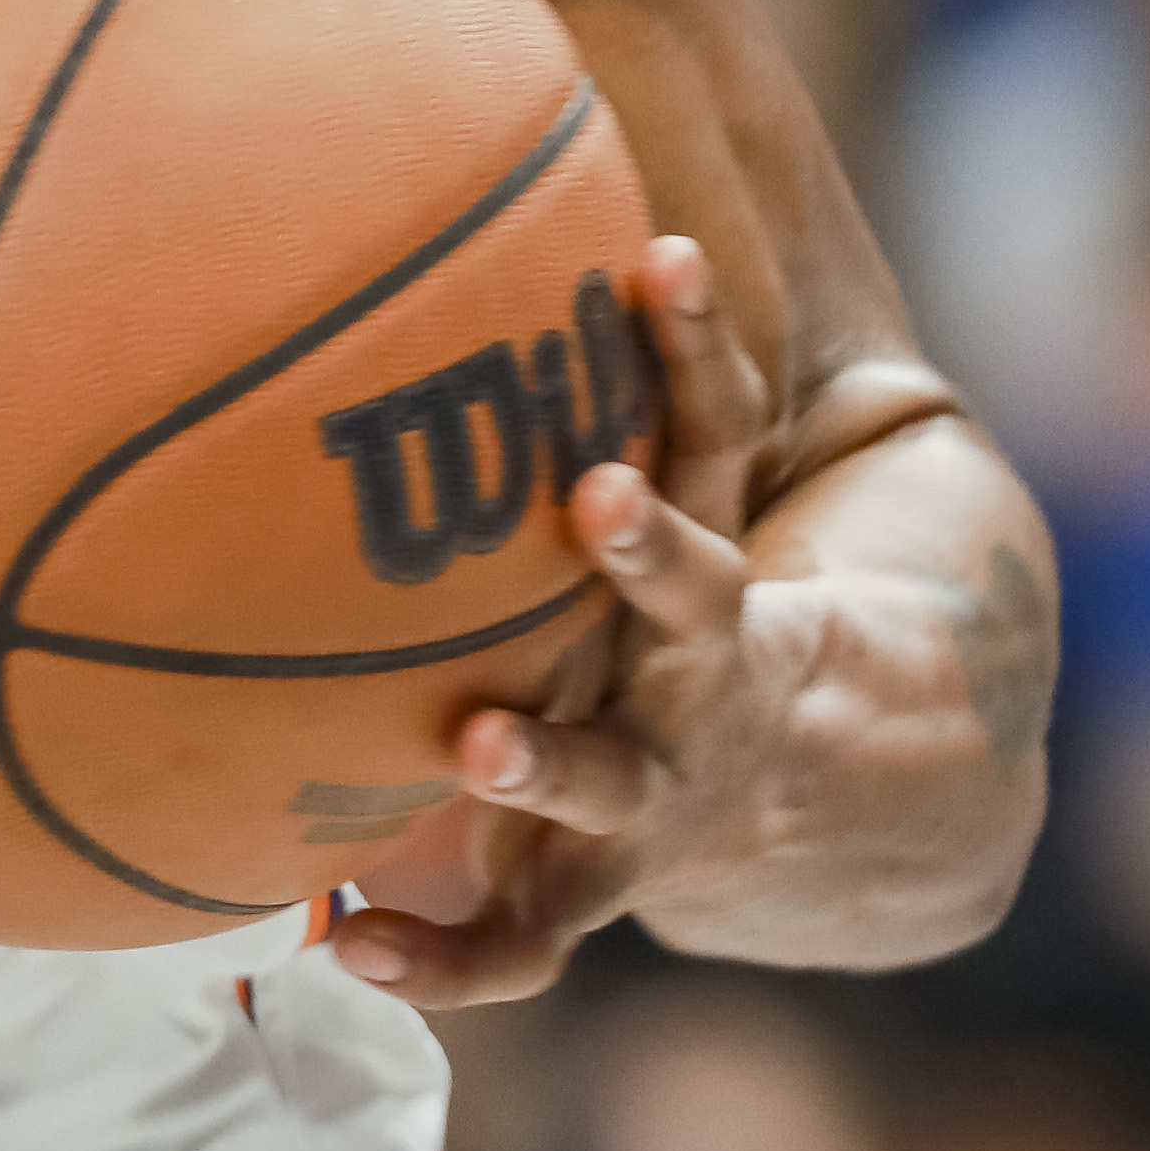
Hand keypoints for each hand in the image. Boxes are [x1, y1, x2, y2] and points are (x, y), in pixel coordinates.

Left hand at [334, 236, 799, 1005]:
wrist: (809, 802)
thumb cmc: (659, 620)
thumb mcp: (652, 511)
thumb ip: (548, 396)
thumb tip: (405, 194)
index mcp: (712, 573)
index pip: (723, 435)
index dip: (701, 346)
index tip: (659, 255)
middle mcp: (702, 680)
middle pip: (698, 607)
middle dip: (653, 552)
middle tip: (593, 494)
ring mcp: (660, 796)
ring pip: (618, 786)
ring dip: (555, 764)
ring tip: (484, 743)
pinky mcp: (594, 890)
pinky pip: (521, 941)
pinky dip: (441, 955)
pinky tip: (341, 942)